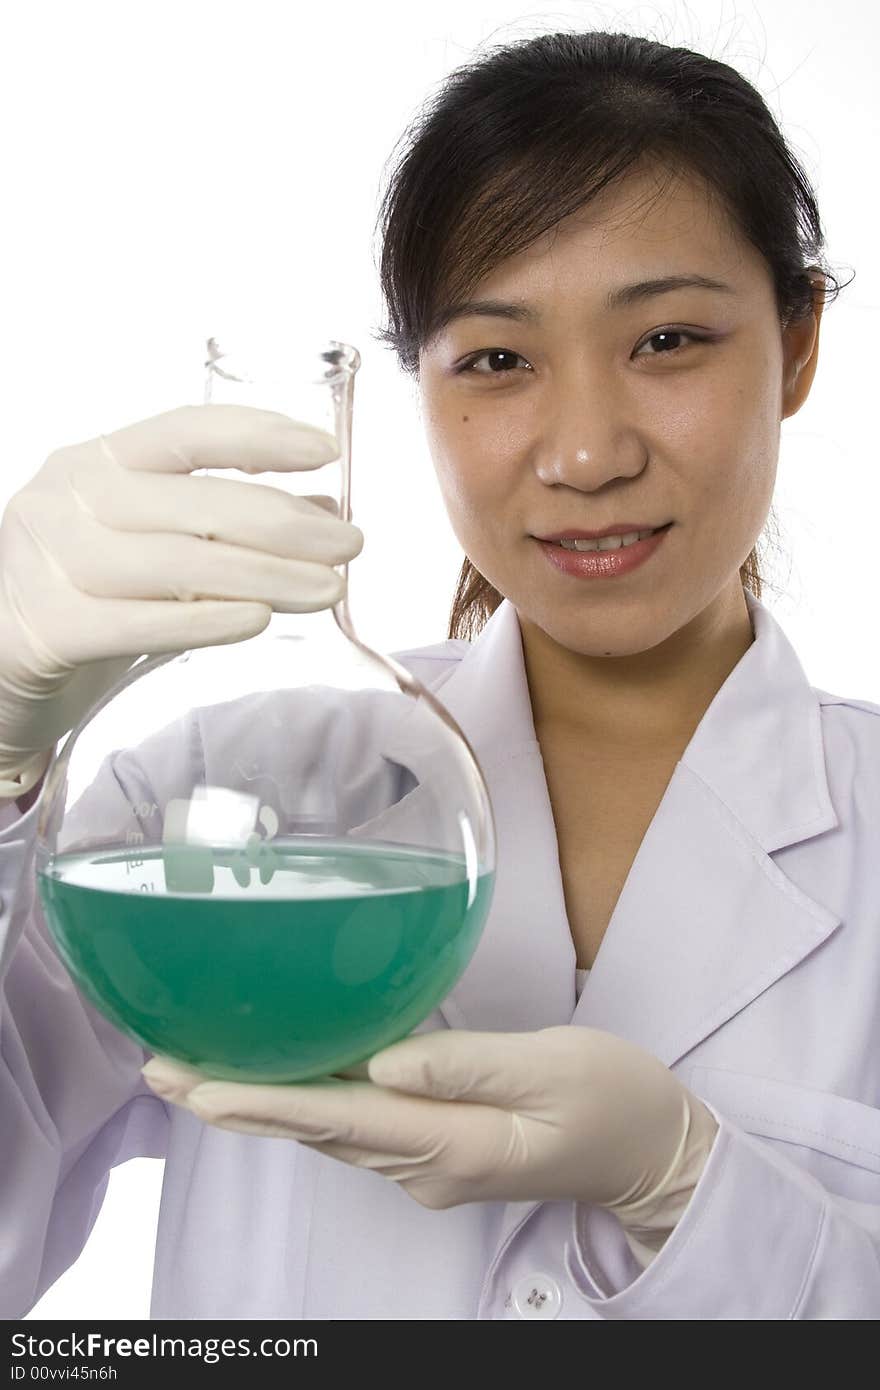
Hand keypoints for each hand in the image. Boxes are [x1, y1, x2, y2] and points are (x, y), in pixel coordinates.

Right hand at [0, 402, 361, 794]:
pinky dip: (205, 620)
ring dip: (266, 575)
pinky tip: (257, 621)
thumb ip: (226, 530)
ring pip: (178, 562)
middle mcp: (66, 499)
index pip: (185, 431)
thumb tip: (322, 511)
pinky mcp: (45, 627)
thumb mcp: (157, 553)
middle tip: (350, 546)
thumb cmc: (86, 601)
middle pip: (195, 501)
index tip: (325, 450)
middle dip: (287, 523)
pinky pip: (139, 621)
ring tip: (327, 590)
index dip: (259, 435)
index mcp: (94, 463)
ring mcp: (48, 561)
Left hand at [141, 1026, 718, 1226]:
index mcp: (457, 1142)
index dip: (267, 1102)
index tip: (200, 1087)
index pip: (344, 1119)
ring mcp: (430, 1166)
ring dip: (259, 1105)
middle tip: (163, 1070)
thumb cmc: (613, 1098)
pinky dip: (303, 1105)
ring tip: (195, 1073)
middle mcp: (429, 1165)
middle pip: (319, 1131)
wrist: (651, 1152)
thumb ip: (469, 1065)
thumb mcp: (555, 1068)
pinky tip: (273, 1083)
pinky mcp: (437, 1151)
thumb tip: (386, 1063)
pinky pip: (356, 1130)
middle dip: (237, 1103)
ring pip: (330, 1134)